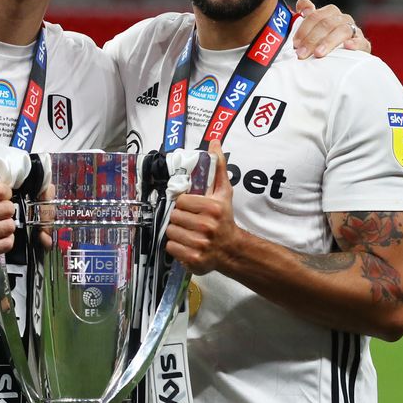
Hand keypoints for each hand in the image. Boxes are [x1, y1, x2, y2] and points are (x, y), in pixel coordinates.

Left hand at [165, 141, 235, 274]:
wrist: (232, 249)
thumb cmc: (224, 218)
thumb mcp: (223, 192)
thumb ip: (218, 167)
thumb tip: (214, 143)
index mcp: (212, 208)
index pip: (181, 201)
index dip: (184, 204)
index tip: (192, 208)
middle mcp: (207, 226)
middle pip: (174, 217)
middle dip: (180, 218)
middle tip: (190, 221)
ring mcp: (200, 244)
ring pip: (170, 232)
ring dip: (176, 232)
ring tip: (188, 232)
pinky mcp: (194, 259)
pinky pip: (171, 247)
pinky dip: (176, 246)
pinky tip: (187, 243)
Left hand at [292, 0, 371, 58]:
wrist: (344, 60)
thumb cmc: (323, 44)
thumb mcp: (311, 31)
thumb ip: (305, 18)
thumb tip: (301, 6)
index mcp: (329, 13)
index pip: (315, 15)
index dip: (304, 28)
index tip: (295, 42)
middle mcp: (342, 19)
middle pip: (327, 24)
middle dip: (312, 39)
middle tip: (301, 53)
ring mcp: (354, 31)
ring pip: (342, 31)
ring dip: (328, 42)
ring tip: (318, 53)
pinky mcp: (364, 44)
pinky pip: (361, 41)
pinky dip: (354, 43)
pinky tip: (347, 47)